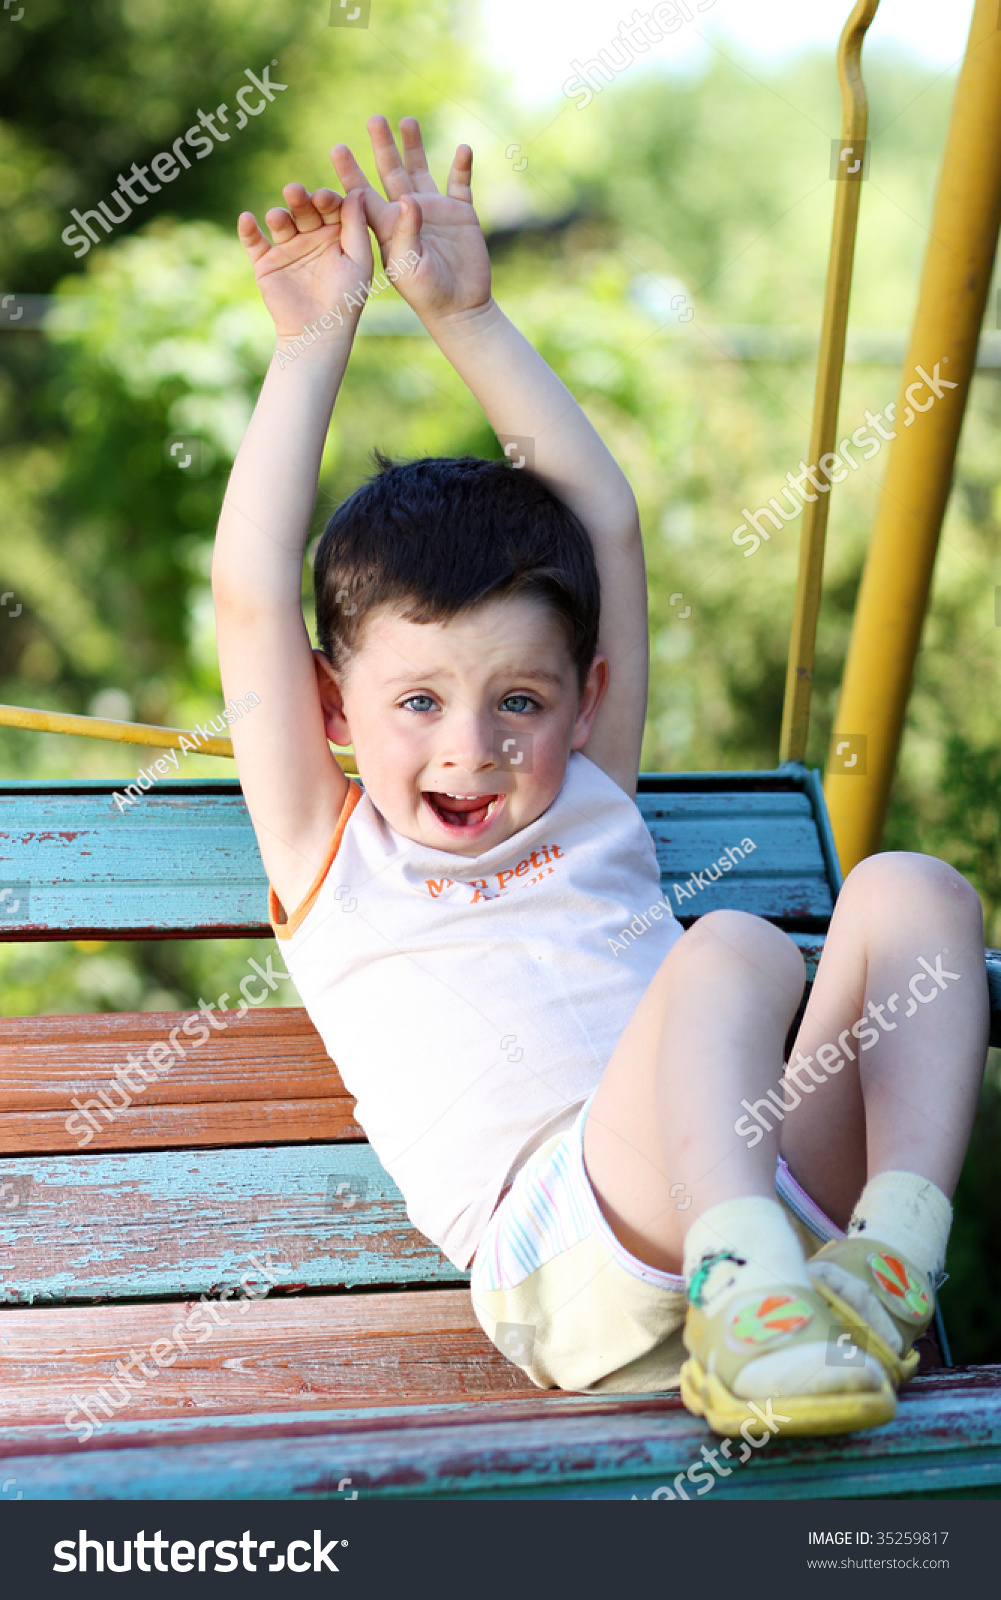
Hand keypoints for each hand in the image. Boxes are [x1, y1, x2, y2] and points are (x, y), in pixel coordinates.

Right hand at [237, 184, 372, 340]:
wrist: (318, 333)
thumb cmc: (345, 299)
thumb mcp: (358, 261)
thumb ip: (356, 227)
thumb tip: (358, 191)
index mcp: (335, 233)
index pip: (329, 206)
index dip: (326, 200)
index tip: (323, 197)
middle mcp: (310, 236)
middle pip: (304, 210)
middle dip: (299, 200)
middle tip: (294, 192)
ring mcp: (287, 247)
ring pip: (280, 222)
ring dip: (278, 215)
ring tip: (277, 217)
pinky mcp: (265, 262)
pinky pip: (254, 242)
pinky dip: (248, 231)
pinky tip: (246, 219)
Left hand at [330, 116, 491, 325]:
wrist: (460, 307)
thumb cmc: (427, 293)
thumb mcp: (409, 266)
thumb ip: (406, 233)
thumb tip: (409, 198)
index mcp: (388, 226)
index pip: (364, 194)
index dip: (350, 172)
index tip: (337, 149)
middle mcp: (408, 212)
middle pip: (391, 172)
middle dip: (382, 147)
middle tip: (373, 120)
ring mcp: (435, 210)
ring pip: (421, 170)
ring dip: (414, 147)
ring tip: (406, 121)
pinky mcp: (461, 213)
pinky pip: (460, 184)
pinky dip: (462, 166)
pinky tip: (462, 148)